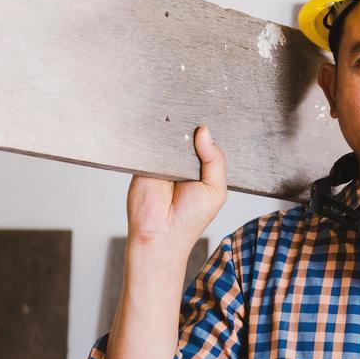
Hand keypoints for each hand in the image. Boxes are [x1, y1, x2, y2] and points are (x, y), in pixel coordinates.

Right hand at [126, 125, 227, 252]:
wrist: (160, 233)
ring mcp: (162, 160)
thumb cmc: (190, 218)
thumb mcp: (215, 189)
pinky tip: (164, 144)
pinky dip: (157, 139)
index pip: (205, 141)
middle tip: (196, 130)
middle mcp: (181, 162)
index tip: (209, 124)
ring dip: (174, 134)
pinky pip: (150, 141)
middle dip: (192, 131)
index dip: (208, 133)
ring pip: (169, 135)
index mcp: (201, 167)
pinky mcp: (144, 160)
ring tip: (180, 143)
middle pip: (187, 134)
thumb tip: (204, 132)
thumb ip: (215, 160)